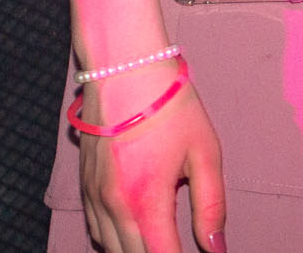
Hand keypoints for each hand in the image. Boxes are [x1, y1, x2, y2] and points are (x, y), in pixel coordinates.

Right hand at [77, 68, 225, 252]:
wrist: (126, 68)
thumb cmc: (171, 105)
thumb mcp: (205, 152)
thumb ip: (211, 206)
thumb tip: (216, 249)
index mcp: (146, 202)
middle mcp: (115, 207)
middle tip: (183, 245)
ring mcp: (96, 198)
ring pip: (113, 250)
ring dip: (137, 252)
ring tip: (163, 242)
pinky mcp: (86, 187)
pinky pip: (97, 232)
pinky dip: (116, 242)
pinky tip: (136, 235)